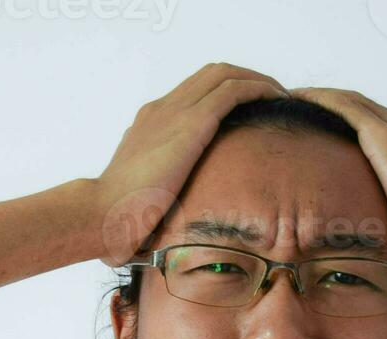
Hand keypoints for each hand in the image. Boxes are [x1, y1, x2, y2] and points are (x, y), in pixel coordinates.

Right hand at [92, 63, 290, 268]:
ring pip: (225, 74)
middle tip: (272, 98)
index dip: (223, 92)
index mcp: (151, 122)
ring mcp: (176, 112)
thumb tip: (170, 217)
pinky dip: (259, 89)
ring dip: (258, 80)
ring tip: (282, 97)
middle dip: (246, 78)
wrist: (104, 212)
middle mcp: (163, 109)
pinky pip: (233, 90)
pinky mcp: (192, 123)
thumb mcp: (144, 193)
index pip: (193, 92)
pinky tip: (278, 101)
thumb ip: (160, 191)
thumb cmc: (120, 215)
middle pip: (212, 74)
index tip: (248, 111)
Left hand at [287, 86, 386, 288]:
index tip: (329, 136)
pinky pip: (346, 107)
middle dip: (336, 108)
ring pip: (356, 103)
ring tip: (293, 99)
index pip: (386, 133)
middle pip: (369, 111)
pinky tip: (298, 98)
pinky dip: (321, 100)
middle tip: (302, 108)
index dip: (356, 130)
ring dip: (324, 99)